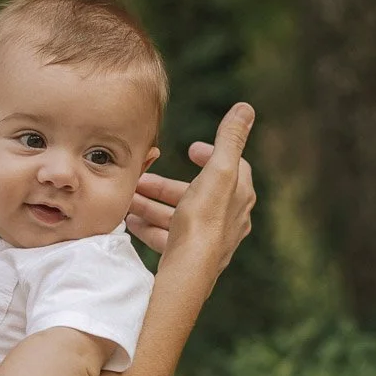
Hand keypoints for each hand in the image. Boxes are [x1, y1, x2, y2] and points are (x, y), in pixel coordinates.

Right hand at [144, 103, 255, 272]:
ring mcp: (209, 240)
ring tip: (128, 198)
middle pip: (195, 193)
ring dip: (151, 205)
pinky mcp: (190, 256)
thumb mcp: (218, 170)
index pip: (231, 168)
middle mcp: (228, 219)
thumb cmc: (204, 218)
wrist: (190, 268)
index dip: (211, 154)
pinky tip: (130, 222)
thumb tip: (246, 108)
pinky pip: (167, 238)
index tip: (190, 148)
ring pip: (177, 216)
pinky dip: (149, 227)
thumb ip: (230, 139)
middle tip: (142, 178)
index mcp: (238, 196)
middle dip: (166, 185)